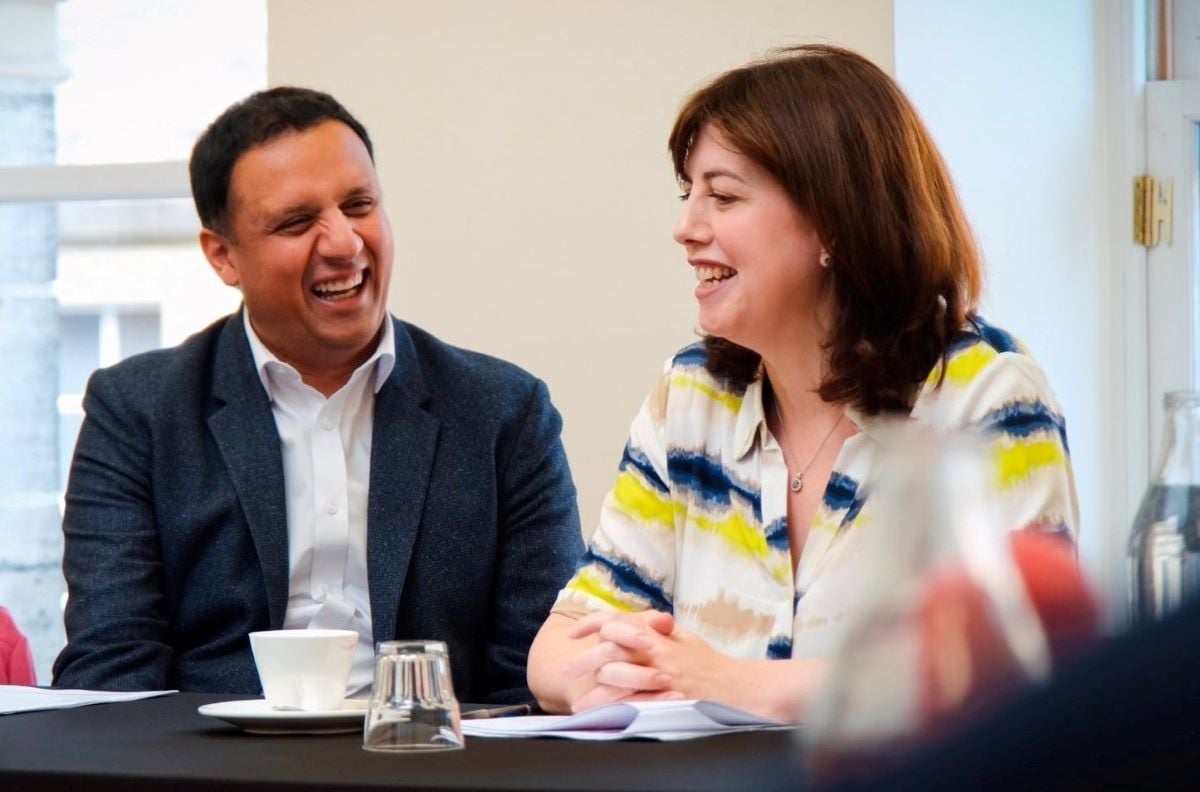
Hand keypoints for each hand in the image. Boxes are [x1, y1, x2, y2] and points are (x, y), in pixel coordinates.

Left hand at [566, 610, 735, 712]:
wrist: (738, 686)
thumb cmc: (709, 663)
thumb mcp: (683, 638)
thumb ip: (658, 630)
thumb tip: (634, 622)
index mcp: (658, 634)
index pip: (617, 620)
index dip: (591, 623)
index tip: (573, 633)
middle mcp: (657, 650)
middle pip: (610, 648)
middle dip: (584, 661)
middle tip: (566, 672)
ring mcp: (662, 675)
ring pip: (618, 676)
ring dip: (595, 692)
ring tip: (579, 704)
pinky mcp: (668, 697)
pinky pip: (636, 702)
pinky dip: (617, 709)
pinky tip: (604, 717)